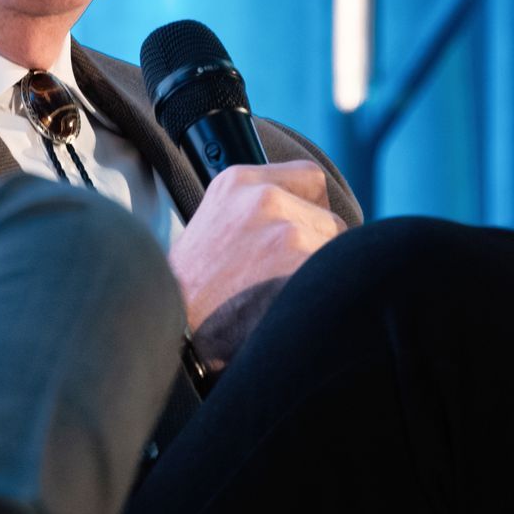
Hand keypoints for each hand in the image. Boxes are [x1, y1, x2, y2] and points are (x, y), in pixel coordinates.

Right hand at [168, 161, 345, 366]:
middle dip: (318, 251)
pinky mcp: (304, 266)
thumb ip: (254, 211)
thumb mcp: (213, 229)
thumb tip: (302, 217)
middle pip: (329, 220)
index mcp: (238, 182)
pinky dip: (323, 301)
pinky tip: (293, 313)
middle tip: (286, 281)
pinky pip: (339, 281)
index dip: (313, 209)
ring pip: (339, 254)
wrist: (174, 336)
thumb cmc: (192, 294)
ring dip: (320, 279)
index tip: (303, 233)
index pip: (310, 178)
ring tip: (285, 300)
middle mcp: (264, 199)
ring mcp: (286, 231)